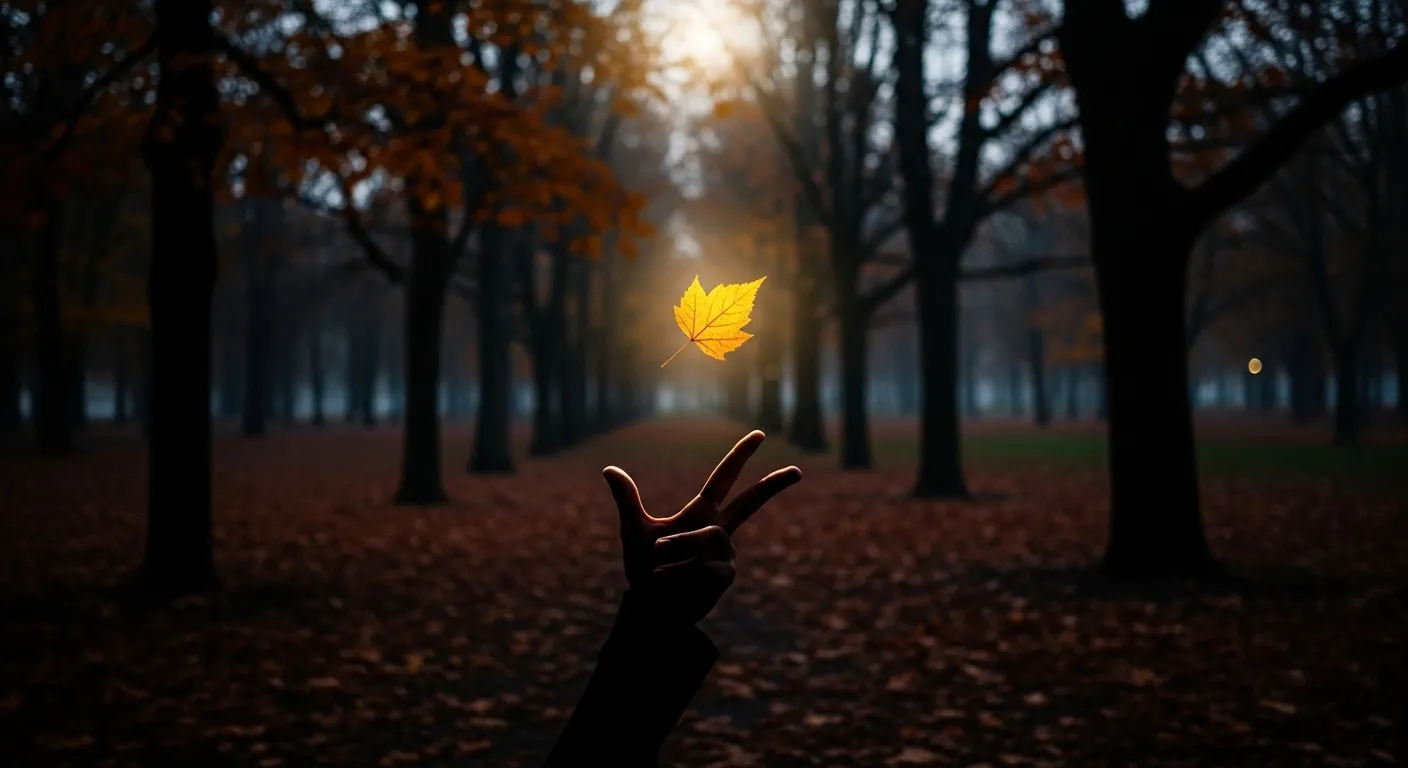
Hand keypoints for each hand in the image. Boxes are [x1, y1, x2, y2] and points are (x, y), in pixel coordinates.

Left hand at [602, 430, 801, 625]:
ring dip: (676, 549)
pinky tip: (669, 585)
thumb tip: (608, 467)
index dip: (741, 455)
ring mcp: (726, 554)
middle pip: (751, 502)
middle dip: (773, 486)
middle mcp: (719, 530)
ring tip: (658, 569)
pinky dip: (677, 572)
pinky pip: (702, 563)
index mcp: (701, 512)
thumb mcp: (634, 530)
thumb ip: (627, 499)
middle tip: (798, 470)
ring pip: (706, 538)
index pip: (725, 478)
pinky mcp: (724, 575)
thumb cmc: (645, 571)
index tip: (760, 435)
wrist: (650, 610)